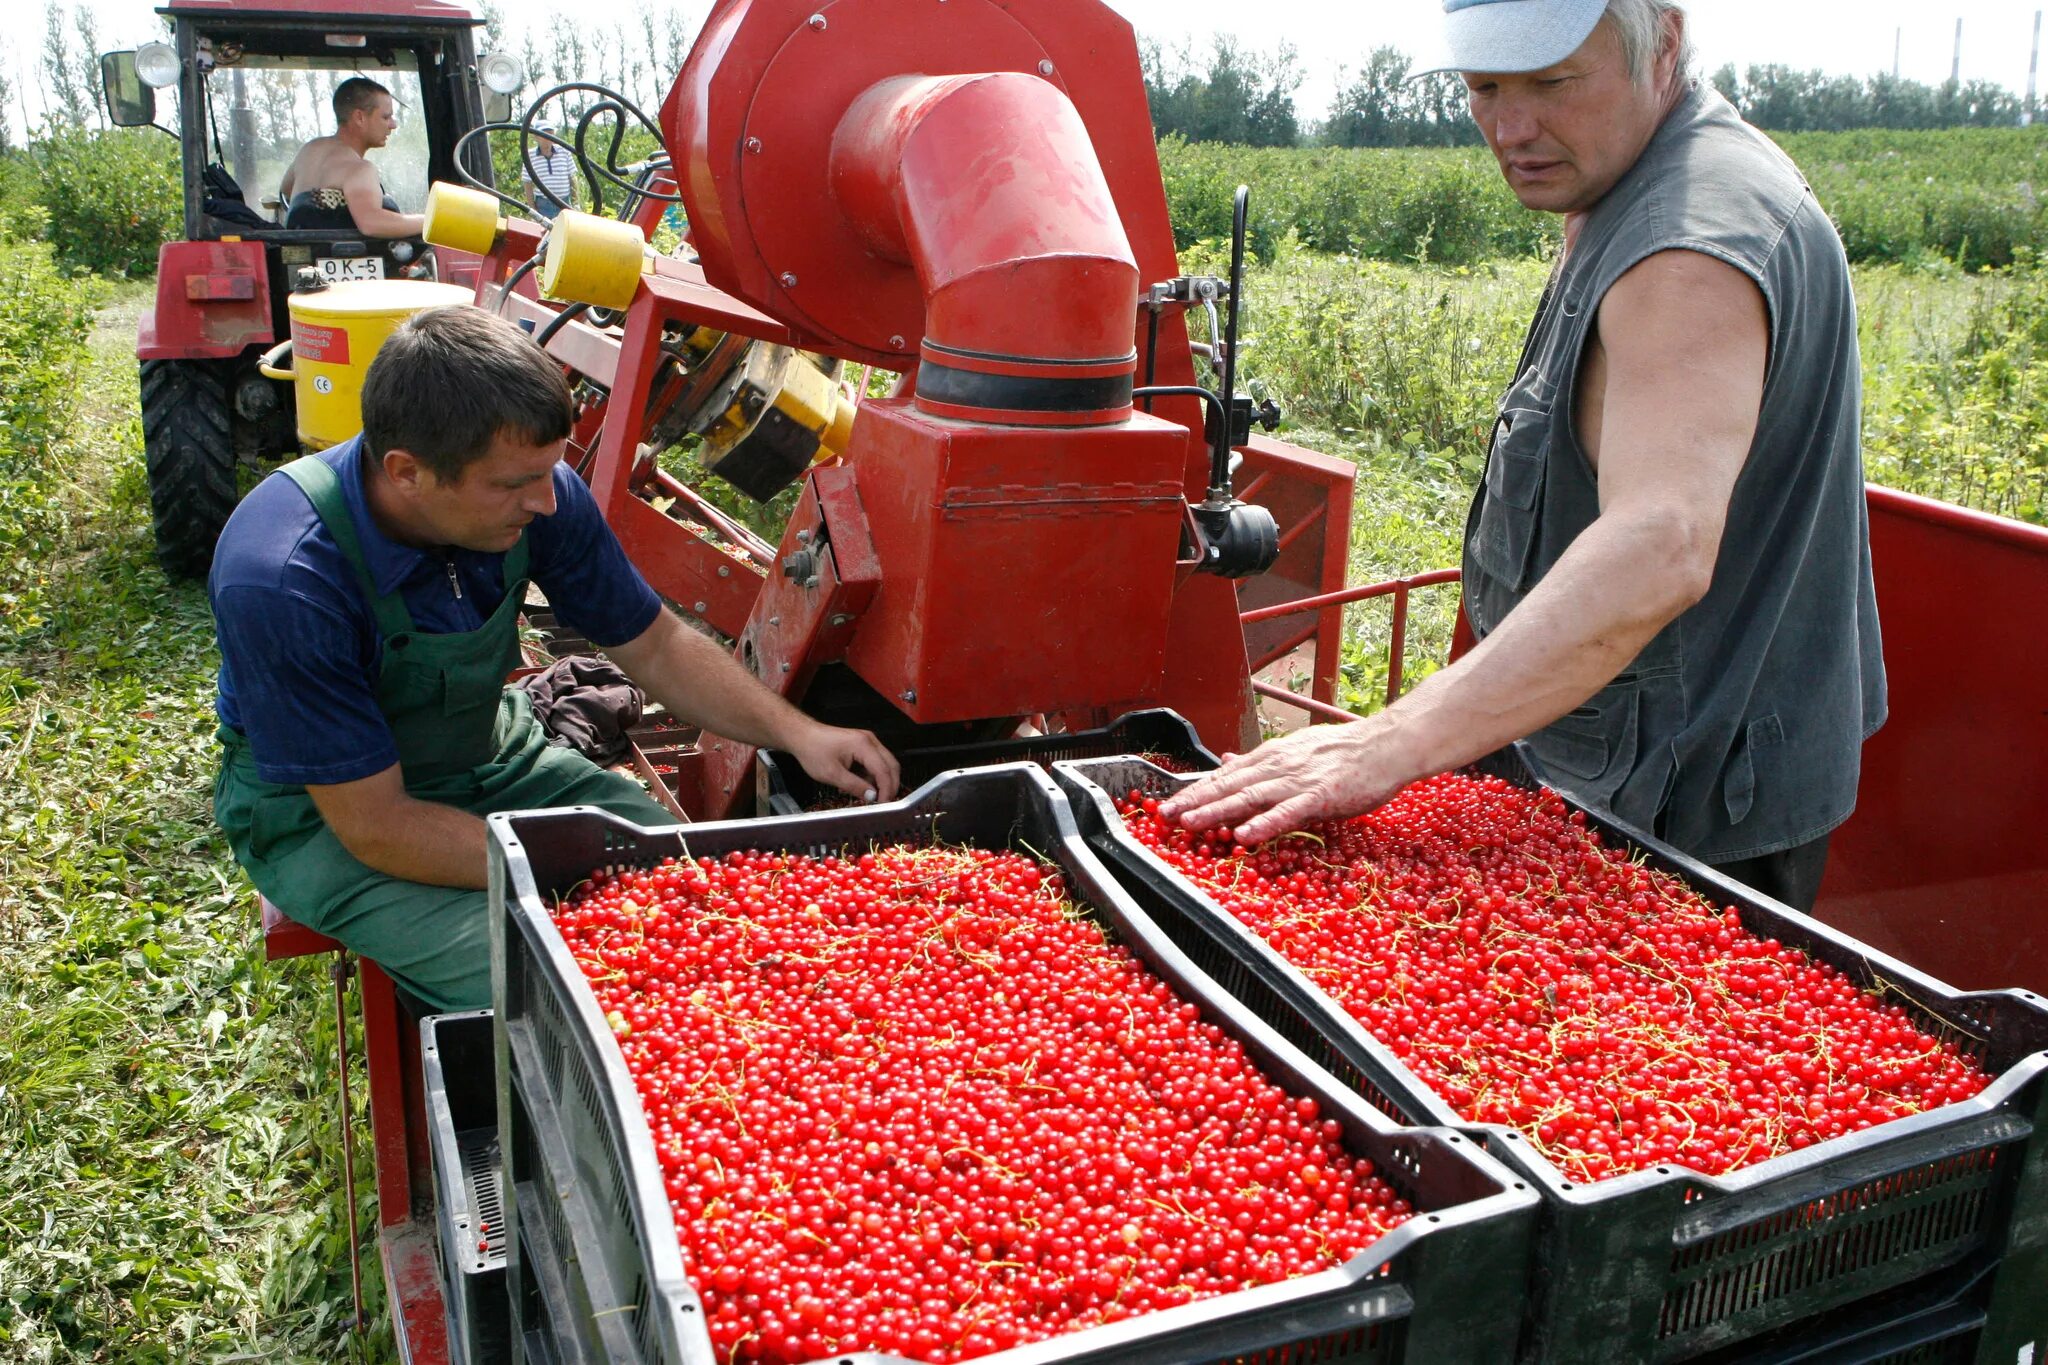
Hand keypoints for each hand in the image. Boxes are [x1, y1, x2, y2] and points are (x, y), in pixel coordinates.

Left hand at [784, 722, 900, 803]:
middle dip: (890, 785)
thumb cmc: (813, 751)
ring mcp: (867, 741)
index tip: (884, 804)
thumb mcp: (832, 774)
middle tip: (884, 802)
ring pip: (885, 764)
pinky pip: (875, 762)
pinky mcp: (863, 745)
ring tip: (868, 795)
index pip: (884, 770)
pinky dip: (872, 775)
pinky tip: (861, 784)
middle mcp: (870, 740)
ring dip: (880, 781)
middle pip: (891, 765)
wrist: (802, 736)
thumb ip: (855, 786)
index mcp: (863, 745)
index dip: (887, 789)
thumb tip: (872, 797)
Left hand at [1157, 715, 1418, 844]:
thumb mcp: (1296, 751)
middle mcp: (1277, 766)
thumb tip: (1227, 762)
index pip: (1225, 776)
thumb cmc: (1345, 752)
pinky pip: (1287, 813)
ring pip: (1250, 797)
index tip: (1170, 804)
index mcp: (1271, 757)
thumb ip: (1261, 762)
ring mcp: (1297, 781)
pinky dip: (1264, 823)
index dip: (1195, 790)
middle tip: (1164, 816)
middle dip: (1194, 801)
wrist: (1385, 745)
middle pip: (1229, 786)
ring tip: (1190, 824)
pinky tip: (1244, 835)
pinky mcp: (1320, 796)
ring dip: (1217, 811)